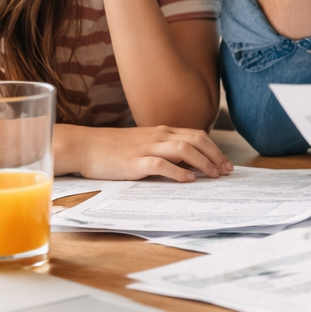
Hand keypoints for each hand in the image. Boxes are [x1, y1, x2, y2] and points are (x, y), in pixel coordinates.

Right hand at [64, 125, 231, 181]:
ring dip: (202, 162)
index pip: (196, 135)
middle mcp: (157, 136)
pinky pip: (160, 164)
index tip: (226, 163)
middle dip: (215, 155)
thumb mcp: (143, 144)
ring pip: (183, 149)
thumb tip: (187, 164)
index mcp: (161, 132)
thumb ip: (164, 151)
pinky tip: (188, 180)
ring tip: (213, 175)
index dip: (214, 149)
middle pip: (196, 140)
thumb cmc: (112, 148)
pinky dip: (177, 171)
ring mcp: (145, 148)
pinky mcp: (133, 162)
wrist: (84, 146)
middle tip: (226, 171)